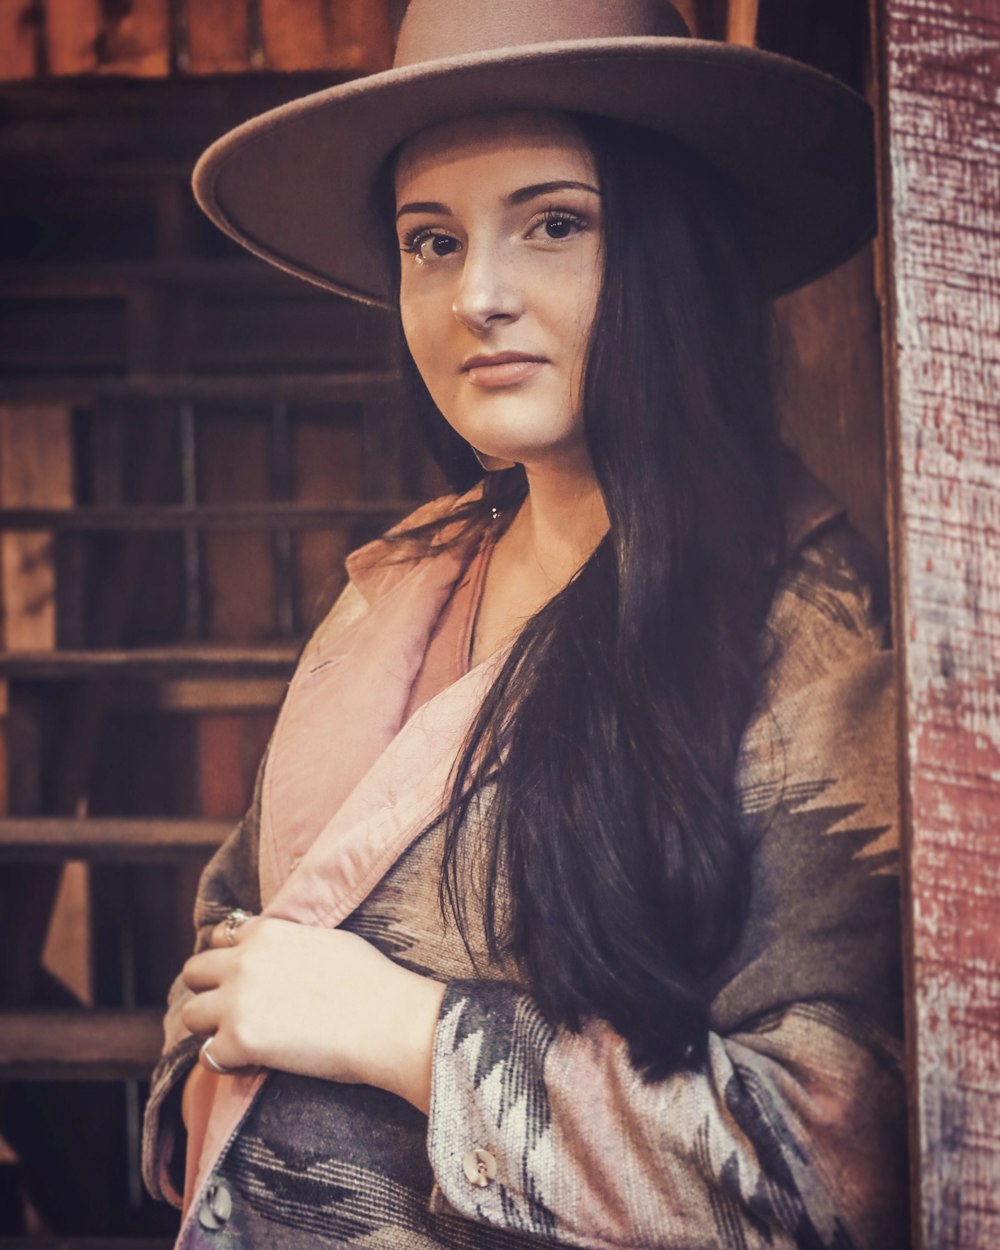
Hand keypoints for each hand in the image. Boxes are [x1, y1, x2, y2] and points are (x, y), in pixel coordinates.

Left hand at [180, 916, 444, 1111]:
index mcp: (265, 932)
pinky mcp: (240, 1041)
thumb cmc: (370, 979)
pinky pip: (207, 1056)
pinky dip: (224, 1063)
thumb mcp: (324, 939)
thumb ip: (289, 942)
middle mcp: (243, 961)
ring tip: (241, 1039)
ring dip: (211, 1028)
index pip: (219, 937)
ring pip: (190, 1015)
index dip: (228, 958)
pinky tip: (250, 1064)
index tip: (241, 976)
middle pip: (193, 973)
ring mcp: (237, 1002)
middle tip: (234, 1010)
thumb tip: (284, 955)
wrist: (386, 1019)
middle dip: (209, 991)